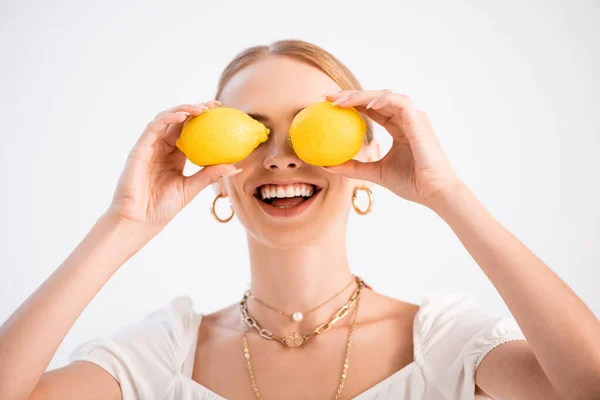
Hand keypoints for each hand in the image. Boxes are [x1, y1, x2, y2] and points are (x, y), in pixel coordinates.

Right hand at [106, 101, 240, 233]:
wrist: (140, 220)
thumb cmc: (163, 207)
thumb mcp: (192, 188)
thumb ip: (210, 175)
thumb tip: (236, 167)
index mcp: (174, 156)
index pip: (190, 131)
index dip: (203, 120)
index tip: (221, 113)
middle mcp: (162, 148)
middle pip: (179, 121)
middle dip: (196, 108)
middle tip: (214, 105)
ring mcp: (150, 147)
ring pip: (166, 119)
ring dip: (183, 109)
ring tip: (201, 109)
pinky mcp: (139, 148)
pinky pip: (153, 127)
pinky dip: (168, 118)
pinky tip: (183, 115)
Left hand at [325, 90, 464, 205]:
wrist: (434, 193)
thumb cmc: (411, 184)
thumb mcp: (375, 173)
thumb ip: (353, 167)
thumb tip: (326, 165)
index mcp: (399, 128)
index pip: (372, 109)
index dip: (351, 104)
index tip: (328, 106)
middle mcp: (407, 119)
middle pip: (376, 98)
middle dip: (351, 94)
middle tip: (327, 97)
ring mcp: (414, 118)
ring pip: (386, 95)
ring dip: (362, 95)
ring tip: (340, 101)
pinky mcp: (419, 122)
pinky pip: (400, 103)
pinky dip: (382, 101)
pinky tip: (364, 106)